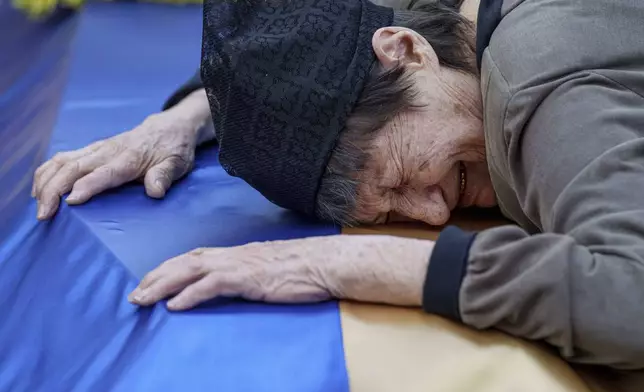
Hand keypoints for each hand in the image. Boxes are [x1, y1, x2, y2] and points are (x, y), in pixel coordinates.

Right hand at [32, 90, 212, 219]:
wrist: (170, 127)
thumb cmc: (173, 149)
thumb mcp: (177, 164)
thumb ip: (165, 176)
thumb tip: (155, 190)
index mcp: (129, 158)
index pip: (104, 173)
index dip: (87, 186)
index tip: (70, 202)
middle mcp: (108, 152)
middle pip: (74, 167)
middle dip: (54, 189)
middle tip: (44, 214)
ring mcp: (97, 149)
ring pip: (63, 160)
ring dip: (45, 181)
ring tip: (37, 205)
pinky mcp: (92, 151)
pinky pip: (63, 158)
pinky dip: (47, 173)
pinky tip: (39, 189)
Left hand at [128, 235, 433, 310]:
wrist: (327, 262)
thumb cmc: (304, 269)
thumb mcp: (271, 270)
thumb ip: (251, 274)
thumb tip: (236, 284)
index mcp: (238, 253)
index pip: (195, 257)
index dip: (170, 268)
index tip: (150, 280)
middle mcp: (234, 255)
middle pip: (185, 261)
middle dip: (157, 277)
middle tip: (135, 294)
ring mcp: (240, 264)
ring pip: (191, 270)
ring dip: (163, 285)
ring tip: (142, 299)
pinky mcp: (249, 278)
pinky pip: (213, 285)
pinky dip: (190, 294)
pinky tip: (174, 306)